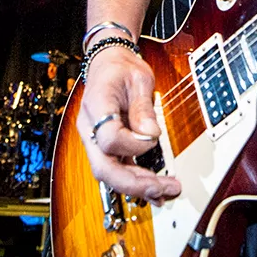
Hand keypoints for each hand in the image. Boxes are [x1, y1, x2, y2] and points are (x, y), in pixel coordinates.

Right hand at [77, 48, 181, 203]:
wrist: (109, 65)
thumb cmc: (121, 69)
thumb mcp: (138, 79)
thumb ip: (143, 108)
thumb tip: (151, 134)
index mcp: (96, 106)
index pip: (109, 138)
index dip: (134, 144)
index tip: (154, 135)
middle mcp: (90, 129)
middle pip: (104, 168)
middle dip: (135, 183)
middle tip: (163, 188)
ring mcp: (96, 141)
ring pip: (110, 174)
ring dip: (138, 186)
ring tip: (166, 191)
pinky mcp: (107, 147)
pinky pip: (118, 168)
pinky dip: (136, 181)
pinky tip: (155, 190)